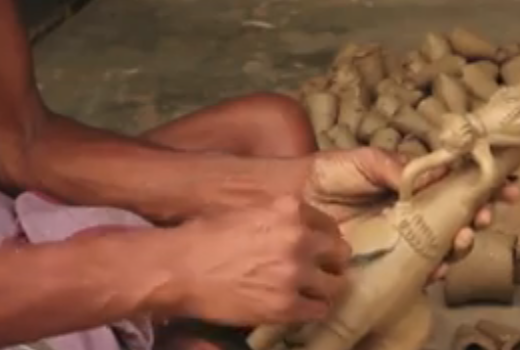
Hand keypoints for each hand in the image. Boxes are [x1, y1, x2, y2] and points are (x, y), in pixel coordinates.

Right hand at [165, 196, 351, 325]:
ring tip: (309, 293)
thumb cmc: (204, 236)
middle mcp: (299, 238)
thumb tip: (300, 229)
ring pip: (335, 285)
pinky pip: (319, 310)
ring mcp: (295, 273)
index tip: (318, 250)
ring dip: (323, 289)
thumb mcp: (247, 212)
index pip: (329, 225)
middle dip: (330, 263)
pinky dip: (311, 310)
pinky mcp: (287, 305)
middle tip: (318, 272)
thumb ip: (280, 218)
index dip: (324, 240)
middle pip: (339, 253)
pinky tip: (297, 308)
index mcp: (289, 209)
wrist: (179, 268)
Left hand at [301, 147, 519, 279]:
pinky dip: (436, 268)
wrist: (296, 200)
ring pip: (448, 244)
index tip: (508, 187)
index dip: (487, 184)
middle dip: (482, 214)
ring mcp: (407, 237)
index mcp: (417, 181)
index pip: (459, 182)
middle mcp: (418, 210)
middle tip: (487, 213)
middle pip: (462, 215)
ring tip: (466, 236)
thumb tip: (427, 173)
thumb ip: (393, 165)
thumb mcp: (363, 160)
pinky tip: (441, 265)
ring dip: (464, 242)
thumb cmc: (330, 174)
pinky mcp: (392, 261)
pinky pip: (421, 269)